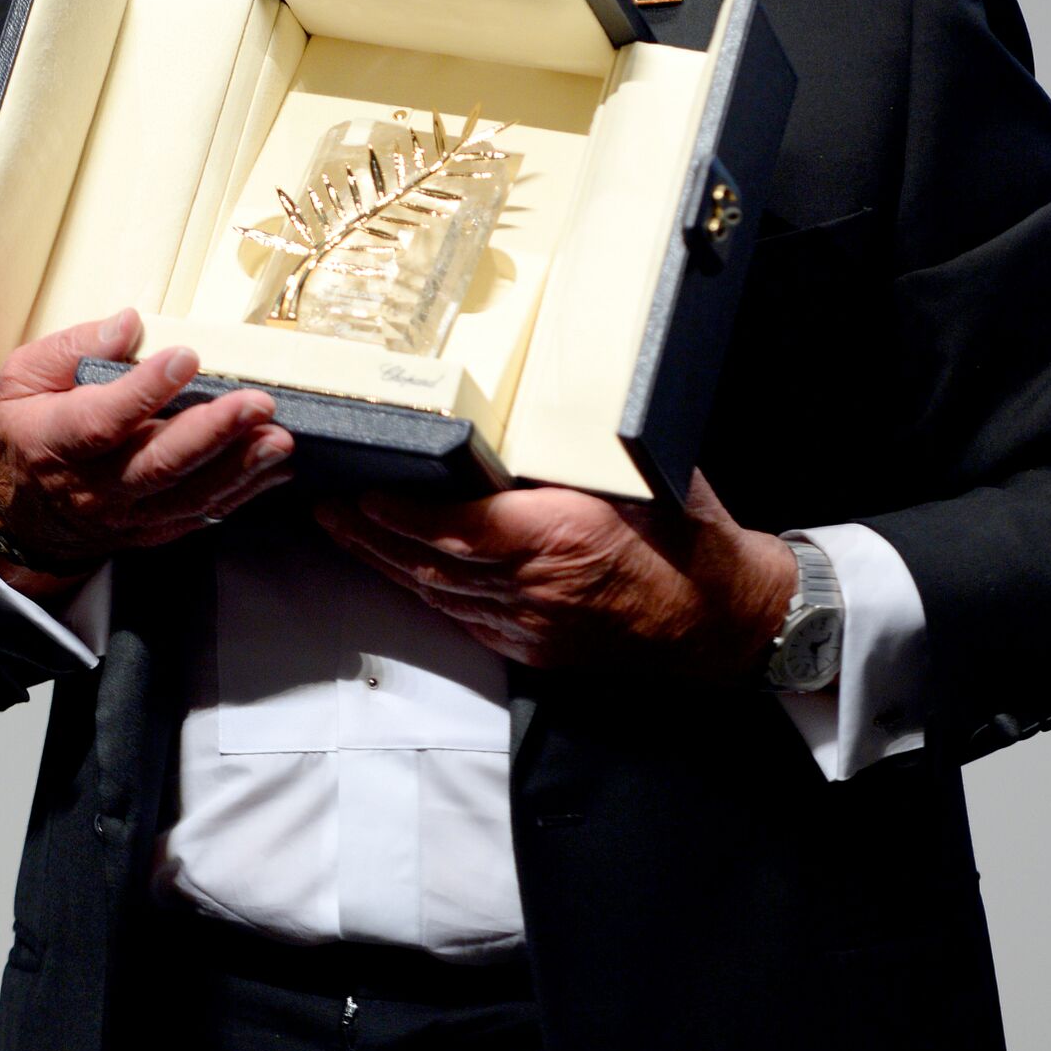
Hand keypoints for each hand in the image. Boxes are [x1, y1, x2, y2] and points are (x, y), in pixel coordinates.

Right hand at [0, 308, 292, 592]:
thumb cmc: (29, 430)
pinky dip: (243, 492)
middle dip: (212, 433)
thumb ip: (71, 348)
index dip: (142, 392)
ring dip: (239, 468)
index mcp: (54, 442)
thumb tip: (128, 324)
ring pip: (187, 496)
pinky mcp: (155, 529)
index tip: (185, 357)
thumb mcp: (24, 379)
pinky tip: (274, 466)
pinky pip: (202, 514)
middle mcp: (93, 487)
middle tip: (258, 404)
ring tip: (278, 439)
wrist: (24, 514)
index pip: (100, 421)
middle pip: (157, 465)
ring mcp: (127, 515)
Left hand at [315, 470, 796, 681]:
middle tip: (321, 507)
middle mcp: (537, 586)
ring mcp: (533, 626)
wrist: (729, 623)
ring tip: (342, 533)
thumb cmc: (691, 536)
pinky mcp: (536, 650)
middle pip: (431, 562)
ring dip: (385, 564)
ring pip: (439, 595)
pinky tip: (400, 572)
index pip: (458, 525)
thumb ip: (584, 446)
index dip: (401, 511)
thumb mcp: (645, 472)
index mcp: (561, 534)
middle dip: (370, 535)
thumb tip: (539, 400)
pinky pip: (464, 620)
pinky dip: (425, 593)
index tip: (360, 487)